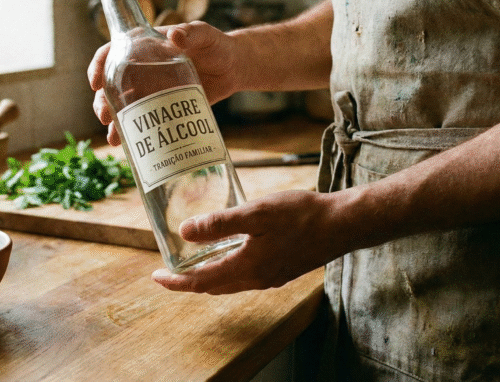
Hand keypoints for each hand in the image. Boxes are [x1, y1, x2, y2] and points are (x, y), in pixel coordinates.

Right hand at [88, 21, 241, 145]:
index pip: (112, 52)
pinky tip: (128, 145)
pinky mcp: (160, 107)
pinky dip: (132, 133)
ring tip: (114, 137)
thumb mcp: (205, 35)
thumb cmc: (217, 45)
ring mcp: (149, 90)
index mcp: (143, 46)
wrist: (233, 69)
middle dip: (102, 102)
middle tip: (104, 117)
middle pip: (110, 84)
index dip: (98, 66)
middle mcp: (140, 68)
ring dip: (113, 121)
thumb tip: (175, 35)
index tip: (94, 82)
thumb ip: (192, 33)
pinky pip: (141, 120)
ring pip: (121, 106)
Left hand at [151, 189, 356, 294]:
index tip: (156, 276)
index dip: (175, 282)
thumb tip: (185, 232)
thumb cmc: (301, 215)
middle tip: (169, 271)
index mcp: (247, 268)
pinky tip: (229, 252)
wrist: (343, 224)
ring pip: (230, 282)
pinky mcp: (282, 269)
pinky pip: (246, 275)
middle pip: (213, 286)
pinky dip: (228, 269)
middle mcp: (257, 279)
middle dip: (188, 281)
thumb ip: (220, 223)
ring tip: (192, 262)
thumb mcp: (256, 213)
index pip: (200, 282)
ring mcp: (271, 276)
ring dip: (209, 276)